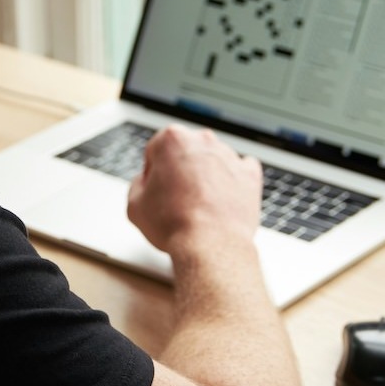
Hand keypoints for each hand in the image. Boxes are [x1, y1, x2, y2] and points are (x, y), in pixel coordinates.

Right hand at [126, 124, 263, 257]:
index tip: (156, 189)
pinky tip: (223, 198)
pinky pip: (241, 170)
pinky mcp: (250, 174)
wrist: (210, 245)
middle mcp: (203, 141)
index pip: (156, 150)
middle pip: (186, 152)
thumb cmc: (173, 225)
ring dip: (205, 177)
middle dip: (180, 171)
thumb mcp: (134, 205)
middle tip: (175, 199)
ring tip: (199, 206)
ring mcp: (230, 156)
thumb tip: (146, 183)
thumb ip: (138, 184)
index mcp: (172, 139)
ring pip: (212, 161)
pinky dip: (232, 181)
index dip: (153, 173)